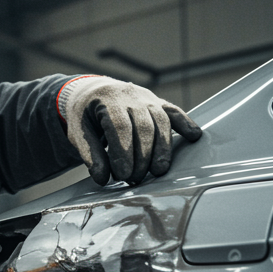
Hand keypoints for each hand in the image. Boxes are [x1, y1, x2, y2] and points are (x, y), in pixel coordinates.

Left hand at [58, 75, 201, 184]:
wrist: (92, 91)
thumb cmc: (84, 115)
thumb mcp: (78, 132)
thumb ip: (90, 154)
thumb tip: (102, 179)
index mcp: (107, 100)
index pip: (120, 127)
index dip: (123, 153)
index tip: (122, 175)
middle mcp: (131, 96)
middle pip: (143, 127)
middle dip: (142, 156)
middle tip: (135, 179)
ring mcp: (147, 98)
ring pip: (161, 121)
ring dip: (162, 149)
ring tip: (158, 172)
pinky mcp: (158, 102)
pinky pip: (174, 112)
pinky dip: (185, 124)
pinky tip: (194, 137)